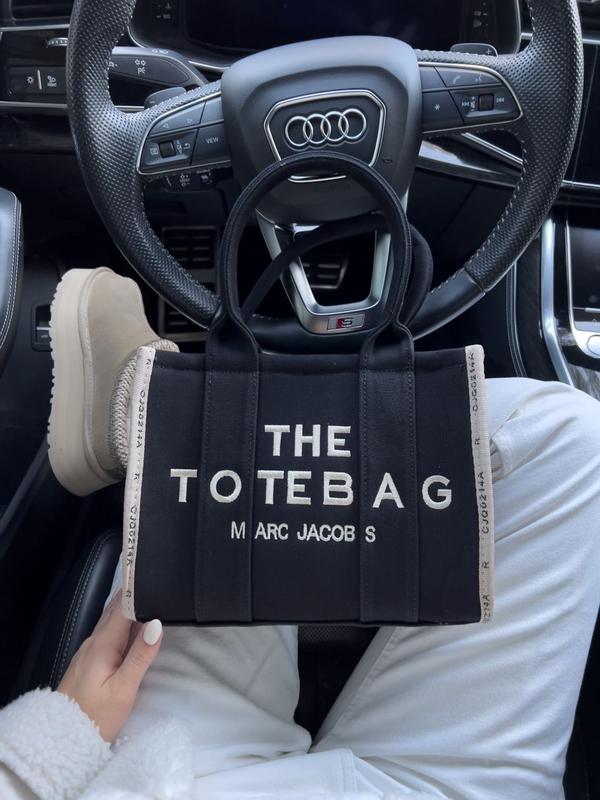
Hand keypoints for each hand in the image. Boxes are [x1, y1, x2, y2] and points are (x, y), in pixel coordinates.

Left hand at [57, 590, 162, 741]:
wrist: (62, 741)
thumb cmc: (96, 717)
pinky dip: (121, 622)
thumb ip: (140, 656)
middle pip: (114, 611)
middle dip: (132, 594)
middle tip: (154, 580)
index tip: (155, 577)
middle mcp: (93, 642)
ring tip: (146, 594)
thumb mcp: (123, 689)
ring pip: (110, 621)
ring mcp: (88, 651)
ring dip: (127, 607)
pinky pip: (107, 633)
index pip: (122, 608)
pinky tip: (130, 624)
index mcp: (102, 644)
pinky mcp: (88, 662)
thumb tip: (157, 624)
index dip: (138, 591)